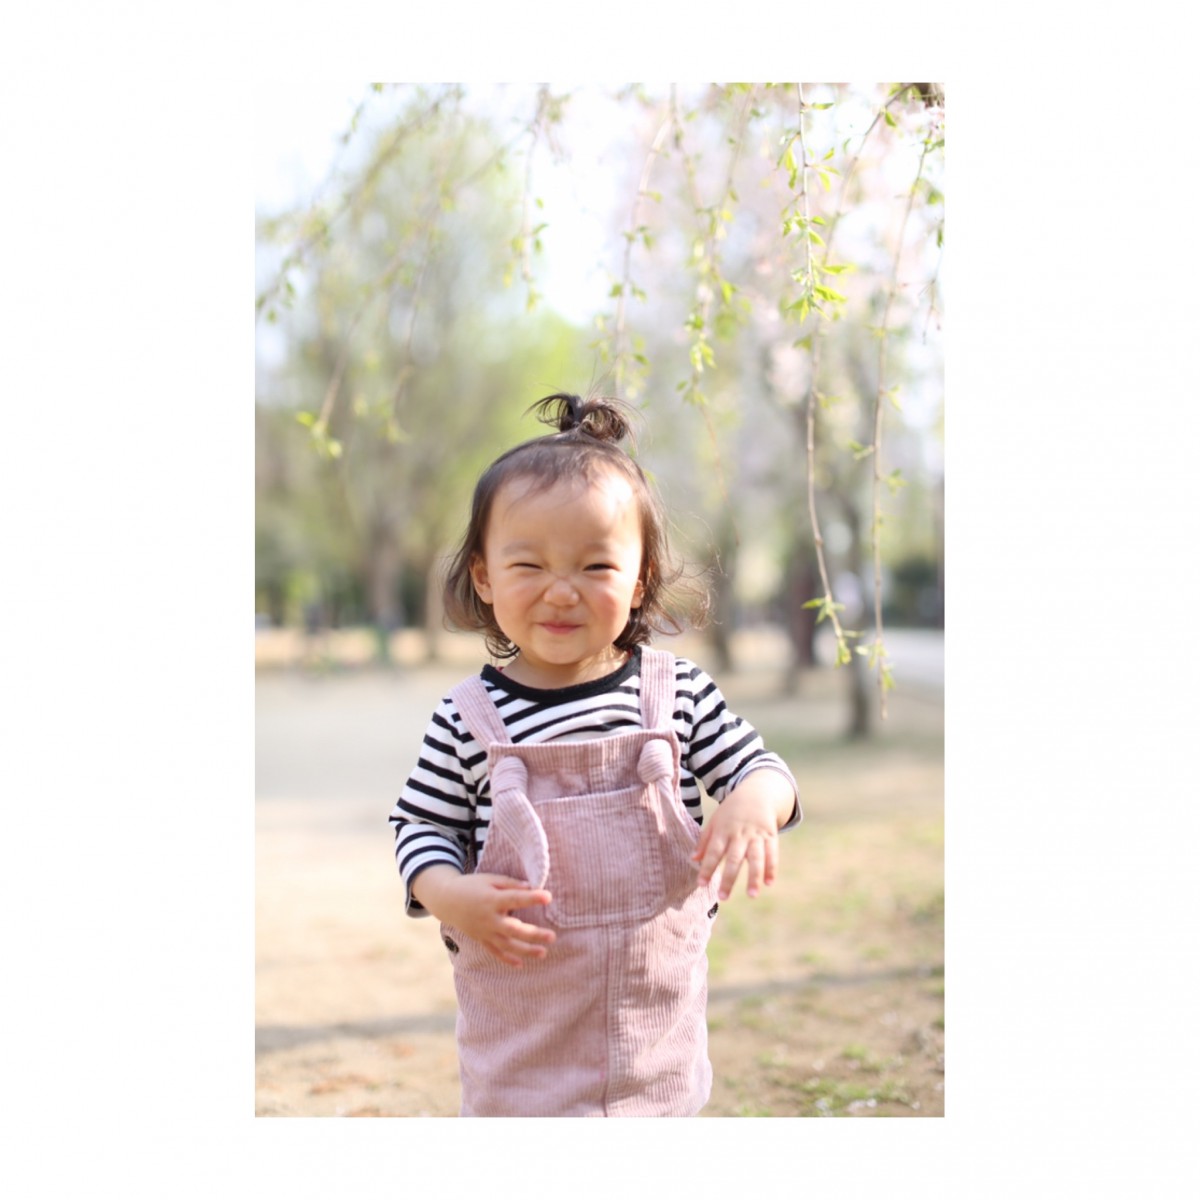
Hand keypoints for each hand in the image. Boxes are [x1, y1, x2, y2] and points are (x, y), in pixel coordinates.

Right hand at [411, 866, 555, 966]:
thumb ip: (511, 884)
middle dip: (533, 934)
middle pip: (513, 929)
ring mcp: (484, 931)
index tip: (548, 897)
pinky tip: (520, 964)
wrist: (447, 900)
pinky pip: (495, 952)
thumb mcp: (490, 879)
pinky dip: (506, 959)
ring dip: (525, 951)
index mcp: (492, 899)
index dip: (531, 898)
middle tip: (552, 936)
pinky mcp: (481, 939)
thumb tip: (532, 887)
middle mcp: (489, 918)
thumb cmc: (472, 886)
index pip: (514, 899)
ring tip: (543, 952)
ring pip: (506, 945)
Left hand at [692, 771, 791, 899]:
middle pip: (733, 858)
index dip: (707, 868)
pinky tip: (769, 883)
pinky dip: (771, 868)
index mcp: (723, 831)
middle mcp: (739, 834)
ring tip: (752, 895)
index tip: (701, 884)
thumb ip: (705, 841)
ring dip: (754, 877)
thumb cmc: (731, 812)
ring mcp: (756, 835)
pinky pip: (772, 853)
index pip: (713, 852)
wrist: (756, 793)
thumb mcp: (715, 821)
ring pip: (755, 858)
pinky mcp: (770, 836)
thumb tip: (693, 859)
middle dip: (728, 878)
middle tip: (723, 897)